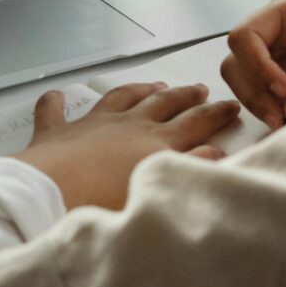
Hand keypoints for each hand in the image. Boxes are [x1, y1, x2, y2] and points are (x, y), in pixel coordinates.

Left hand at [15, 82, 240, 210]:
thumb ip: (193, 170)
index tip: (231, 105)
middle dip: (185, 96)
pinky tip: (57, 96)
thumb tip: (219, 155)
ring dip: (140, 90)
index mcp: (156, 142)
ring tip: (153, 84)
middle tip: (199, 89)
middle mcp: (128, 125)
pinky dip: (57, 103)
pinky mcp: (57, 133)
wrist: (54, 193)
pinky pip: (55, 111)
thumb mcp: (162, 189)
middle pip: (164, 103)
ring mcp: (92, 124)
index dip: (216, 114)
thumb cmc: (107, 202)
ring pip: (122, 97)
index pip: (196, 122)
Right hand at [221, 0, 285, 126]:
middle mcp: (280, 41)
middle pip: (238, 67)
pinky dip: (283, 121)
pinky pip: (274, 110)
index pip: (245, 36)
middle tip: (282, 111)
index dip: (256, 63)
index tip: (282, 85)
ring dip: (268, 110)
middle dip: (255, 92)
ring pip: (250, 92)